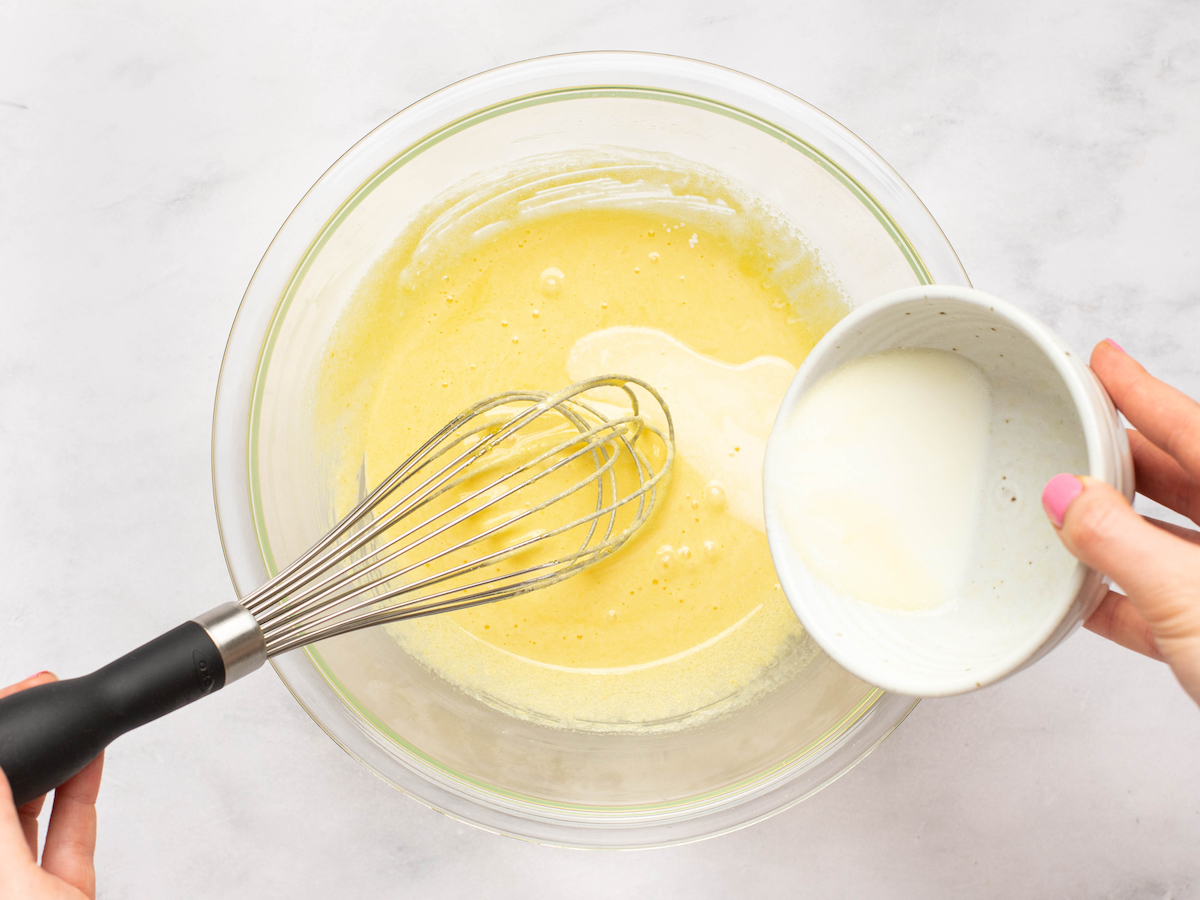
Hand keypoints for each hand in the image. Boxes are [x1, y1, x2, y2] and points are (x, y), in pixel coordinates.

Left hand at [0, 673, 102, 899]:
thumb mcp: (8, 882)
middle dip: (22, 745)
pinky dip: (82, 792)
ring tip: (70, 728)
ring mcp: (23, 883)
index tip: (10, 702)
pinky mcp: (64, 891)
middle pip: (5, 790)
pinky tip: (90, 763)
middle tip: (35, 699)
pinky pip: (70, 830)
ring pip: (31, 808)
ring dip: (54, 764)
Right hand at [1041, 339, 1199, 705]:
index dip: (1143, 391)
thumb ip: (1118, 543)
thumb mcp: (1190, 599)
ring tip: (1070, 520)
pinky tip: (1090, 601)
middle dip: (1125, 461)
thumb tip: (1068, 496)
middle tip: (1077, 440)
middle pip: (1186, 478)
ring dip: (1119, 533)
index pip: (1195, 429)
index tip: (1107, 363)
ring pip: (1175, 541)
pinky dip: (1126, 597)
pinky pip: (1170, 601)